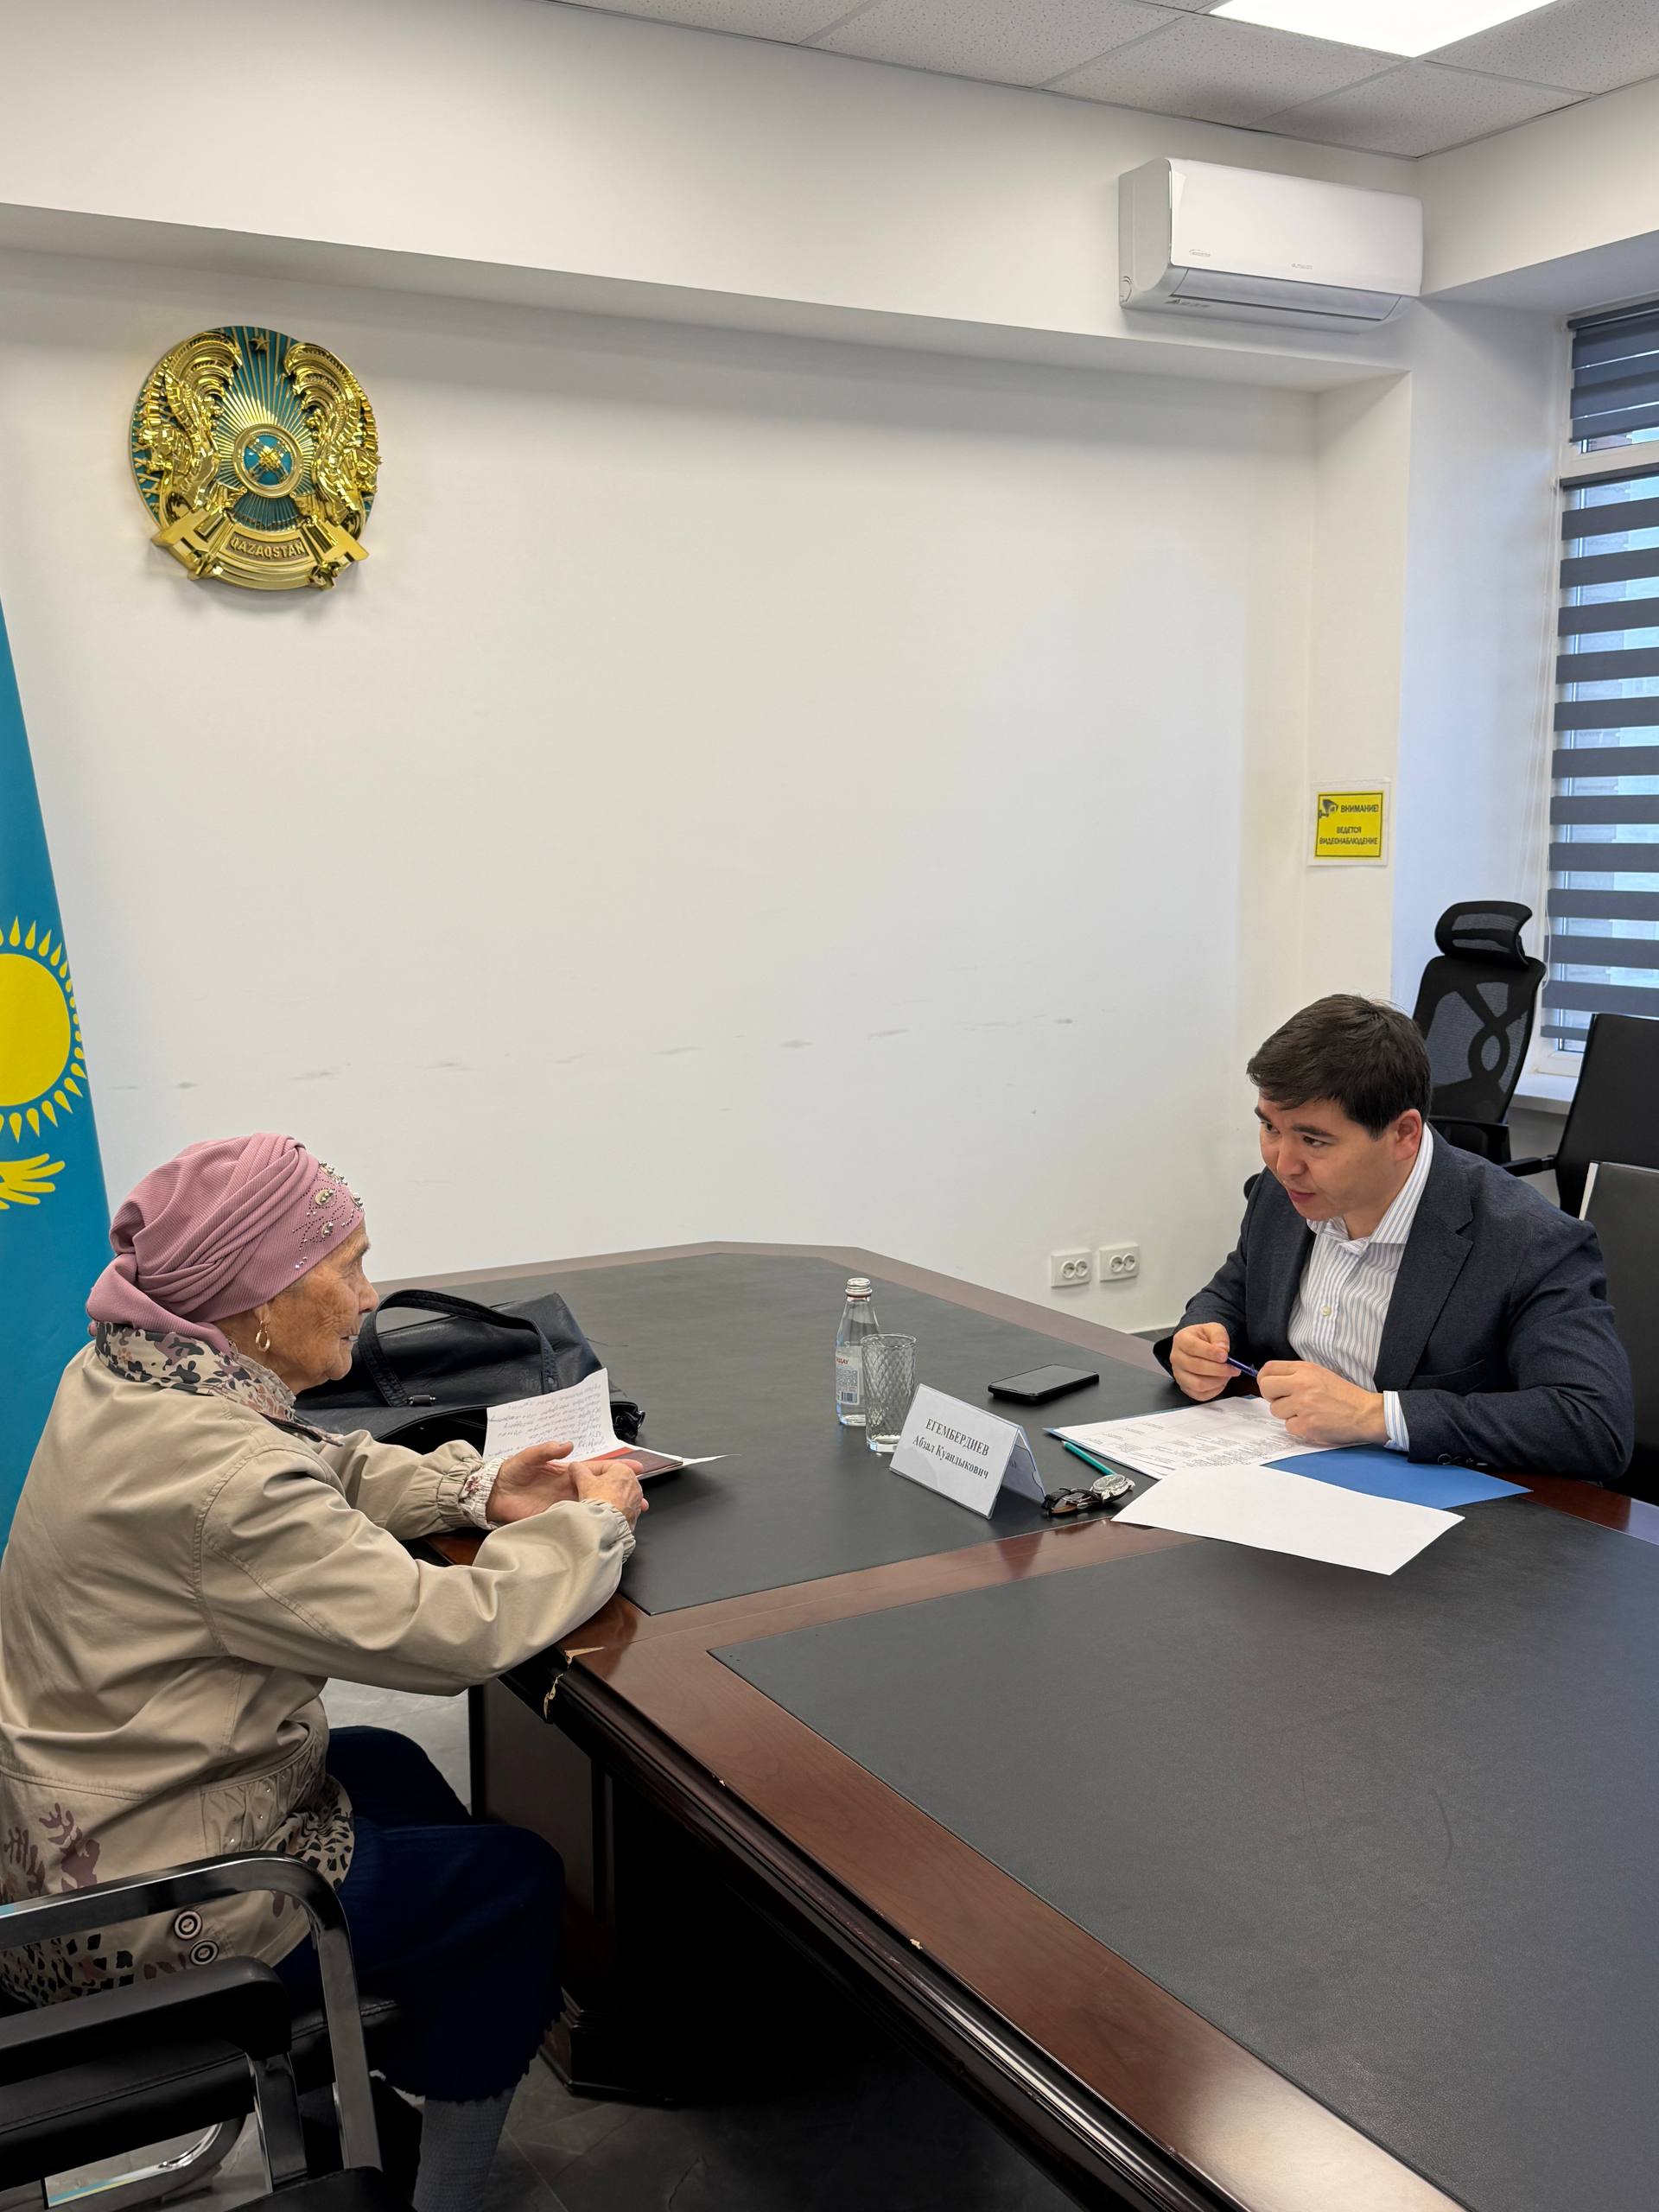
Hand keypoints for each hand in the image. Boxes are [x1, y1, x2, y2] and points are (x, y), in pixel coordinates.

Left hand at [488, 1442, 644, 1525]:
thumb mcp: (528, 1457)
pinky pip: (577, 1522)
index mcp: (566, 1472)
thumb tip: (568, 1445)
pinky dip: (591, 1526)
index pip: (596, 1470)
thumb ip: (547, 1451)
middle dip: (621, 1494)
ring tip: (632, 1517)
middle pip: (600, 1492)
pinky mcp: (555, 1519)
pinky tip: (605, 1530)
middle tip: (642, 1499)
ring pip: (593, 1508)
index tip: (635, 1468)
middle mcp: (569, 1489)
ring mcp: (564, 1505)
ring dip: (611, 1512)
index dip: (616, 1468)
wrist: (493, 1495)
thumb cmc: (510, 1472)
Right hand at [573, 1457, 647, 1528]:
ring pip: (620, 1495)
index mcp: (624, 1471)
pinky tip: (606, 1512)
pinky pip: (624, 1508)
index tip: (584, 1476)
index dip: (592, 1472)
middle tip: (590, 1490)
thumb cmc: (599, 1501)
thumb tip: (575, 1467)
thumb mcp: (584, 1481)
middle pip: (614, 1481)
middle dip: (602, 1485)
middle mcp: (634, 1484)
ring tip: (597, 1502)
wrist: (606, 1524)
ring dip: (610, 1497)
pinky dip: (615, 1509)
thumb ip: (579, 1470)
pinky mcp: (634, 1514)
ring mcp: (636, 1500)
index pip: (606, 1466)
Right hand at [1170, 1323, 1233, 1402]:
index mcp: (1181, 1340)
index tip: (1225, 1356)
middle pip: (1197, 1367)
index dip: (1211, 1353)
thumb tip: (1222, 1349)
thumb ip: (1219, 1336)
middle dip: (1220, 1369)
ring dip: (1218, 1381)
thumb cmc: (1204, 1338)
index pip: (1193, 1347)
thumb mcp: (1213, 1329)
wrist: (1198, 1346)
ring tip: (1227, 1375)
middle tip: (1234, 1368)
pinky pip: (1200, 1395)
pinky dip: (1214, 1390)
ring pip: (1198, 1384)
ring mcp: (1179, 1374)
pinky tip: (1220, 1381)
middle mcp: (1177, 1358)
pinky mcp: (1185, 1387)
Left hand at [1257, 1362, 1386, 1447]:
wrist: (1364, 1413)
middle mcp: (1301, 1385)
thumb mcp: (1320, 1374)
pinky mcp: (1306, 1425)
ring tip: (1306, 1411)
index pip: (1269, 1369)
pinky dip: (1298, 1426)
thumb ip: (1296, 1375)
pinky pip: (1288, 1426)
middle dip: (1271, 1396)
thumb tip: (1272, 1381)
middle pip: (1266, 1388)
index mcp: (1304, 1370)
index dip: (1265, 1378)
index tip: (1270, 1386)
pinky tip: (1312, 1422)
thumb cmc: (1343, 1395)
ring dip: (1287, 1413)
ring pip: (1275, 1410)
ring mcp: (1303, 1406)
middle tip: (1285, 1400)